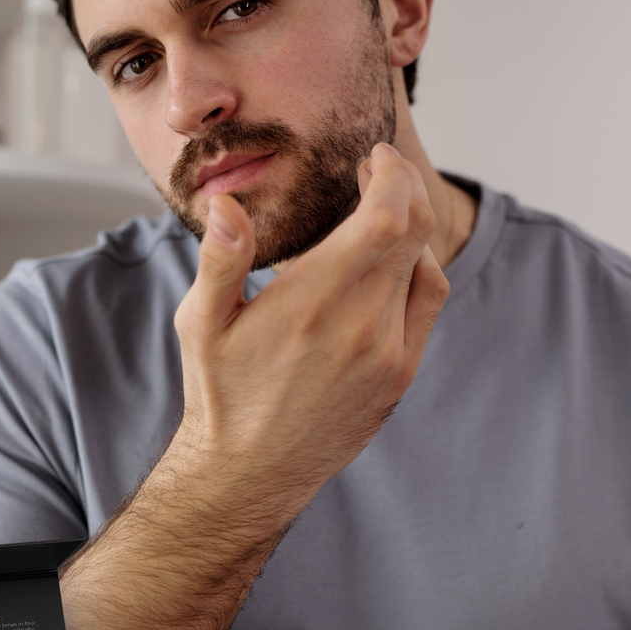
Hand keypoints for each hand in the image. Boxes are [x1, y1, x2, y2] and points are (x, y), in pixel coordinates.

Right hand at [169, 142, 449, 521]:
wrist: (249, 473)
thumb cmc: (220, 394)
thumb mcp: (202, 323)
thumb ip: (221, 259)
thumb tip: (226, 204)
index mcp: (314, 304)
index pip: (387, 218)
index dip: (392, 174)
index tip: (375, 156)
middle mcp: (362, 328)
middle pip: (415, 232)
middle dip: (402, 188)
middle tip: (376, 173)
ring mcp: (389, 355)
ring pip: (426, 266)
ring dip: (410, 229)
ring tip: (378, 216)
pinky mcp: (400, 377)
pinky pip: (428, 305)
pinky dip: (418, 271)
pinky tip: (388, 265)